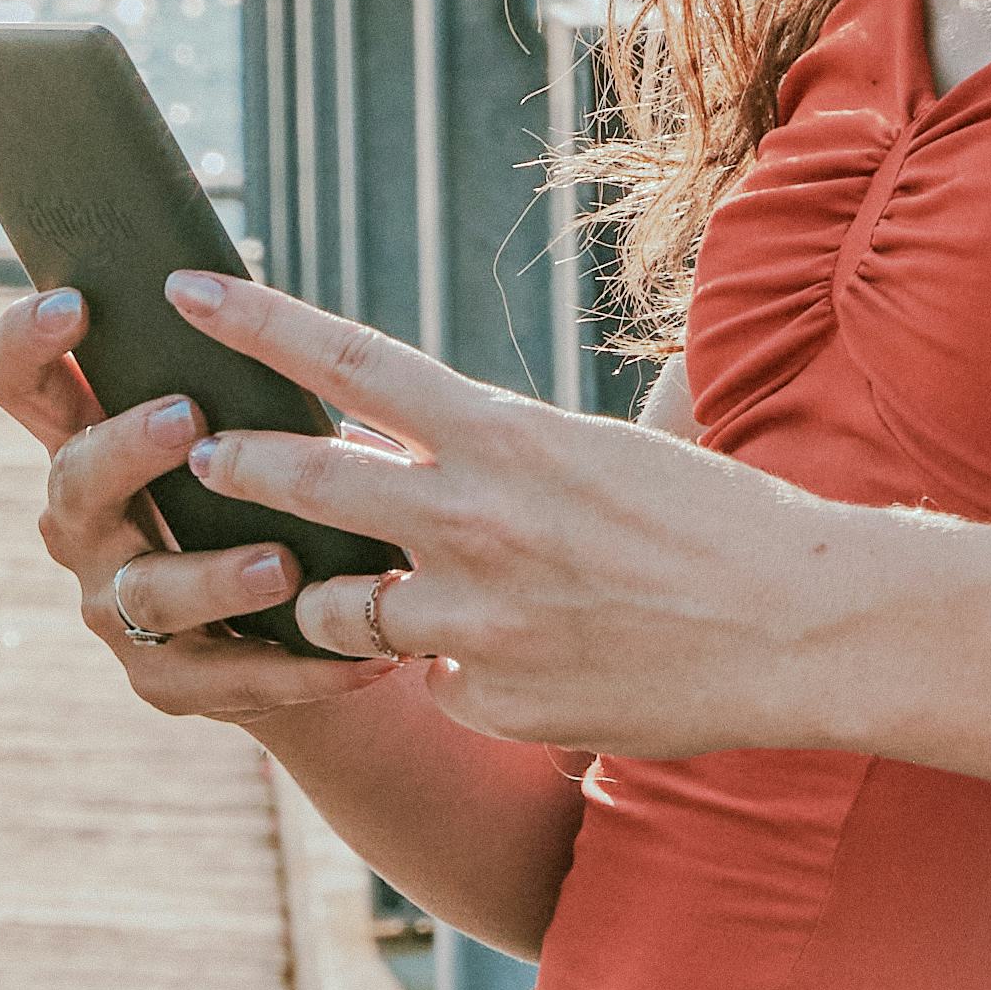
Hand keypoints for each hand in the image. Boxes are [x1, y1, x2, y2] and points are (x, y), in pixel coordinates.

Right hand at [0, 286, 404, 736]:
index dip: (26, 342)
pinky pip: (231, 678)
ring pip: (151, 591)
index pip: (21, 386)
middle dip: (126, 448)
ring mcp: (116, 609)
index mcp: (93, 447)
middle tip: (188, 417)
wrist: (296, 625)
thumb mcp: (249, 429)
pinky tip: (365, 660)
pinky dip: (300, 667)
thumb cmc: (269, 494)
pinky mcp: (168, 684)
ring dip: (215, 575)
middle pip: (73, 481)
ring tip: (281, 566)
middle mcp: (86, 528)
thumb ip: (240, 382)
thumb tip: (270, 304)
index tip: (74, 302)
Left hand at [162, 266, 872, 759]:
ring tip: (389, 602)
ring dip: (344, 606)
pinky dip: (456, 678)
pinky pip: (433, 687)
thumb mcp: (602, 451)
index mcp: (503, 434)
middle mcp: (473, 519)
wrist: (804, 626)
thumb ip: (499, 452)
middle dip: (240, 468)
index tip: (186, 289)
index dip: (254, 323)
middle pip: (306, 482)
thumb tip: (432, 444)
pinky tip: (523, 670)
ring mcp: (476, 620)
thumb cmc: (720, 524)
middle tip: (206, 455)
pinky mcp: (495, 699)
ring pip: (343, 612)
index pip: (347, 360)